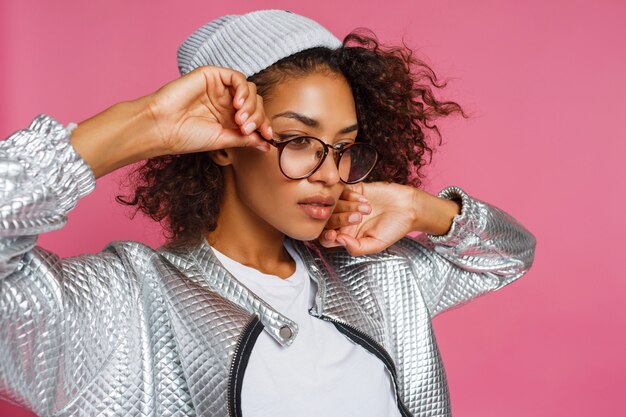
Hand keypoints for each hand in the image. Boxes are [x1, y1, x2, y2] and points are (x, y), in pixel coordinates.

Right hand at [145, 65, 272, 155]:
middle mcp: (225, 102)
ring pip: (249, 90)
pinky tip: (237, 105)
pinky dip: (242, 91)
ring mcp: (219, 88)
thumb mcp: (223, 140)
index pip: (255, 116)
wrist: (162, 127)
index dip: (264, 124)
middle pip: (255, 102)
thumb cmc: (187, 136)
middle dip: (258, 116)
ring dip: (251, 106)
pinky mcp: (212, 75)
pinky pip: (237, 77)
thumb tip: (267, 145)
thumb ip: (246, 139)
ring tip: (240, 120)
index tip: (269, 137)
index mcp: (228, 117)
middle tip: (247, 129)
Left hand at [318, 182, 417, 254]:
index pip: (326, 238)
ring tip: (367, 209)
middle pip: (327, 220)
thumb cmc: (394, 229)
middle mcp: (344, 220)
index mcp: (347, 236)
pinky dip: (351, 196)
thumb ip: (356, 248)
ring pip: (334, 205)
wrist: (409, 208)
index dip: (325, 237)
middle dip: (339, 220)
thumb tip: (338, 241)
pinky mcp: (354, 190)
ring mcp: (348, 205)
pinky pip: (342, 191)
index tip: (333, 234)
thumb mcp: (376, 244)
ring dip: (348, 207)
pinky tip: (365, 201)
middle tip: (357, 219)